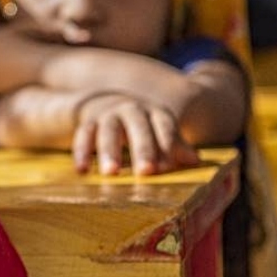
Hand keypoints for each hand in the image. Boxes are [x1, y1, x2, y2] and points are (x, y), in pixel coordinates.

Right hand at [72, 92, 199, 175]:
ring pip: (108, 131)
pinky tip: (82, 171)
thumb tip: (194, 161)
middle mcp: (131, 110)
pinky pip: (83, 136)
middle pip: (138, 128)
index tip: (167, 166)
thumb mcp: (159, 130)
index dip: (167, 144)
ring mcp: (108, 115)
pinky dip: (81, 153)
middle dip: (142, 149)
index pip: (165, 125)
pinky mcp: (88, 123)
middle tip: (146, 172)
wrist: (105, 102)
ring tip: (111, 173)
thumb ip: (175, 145)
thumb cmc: (141, 125)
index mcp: (154, 112)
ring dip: (109, 152)